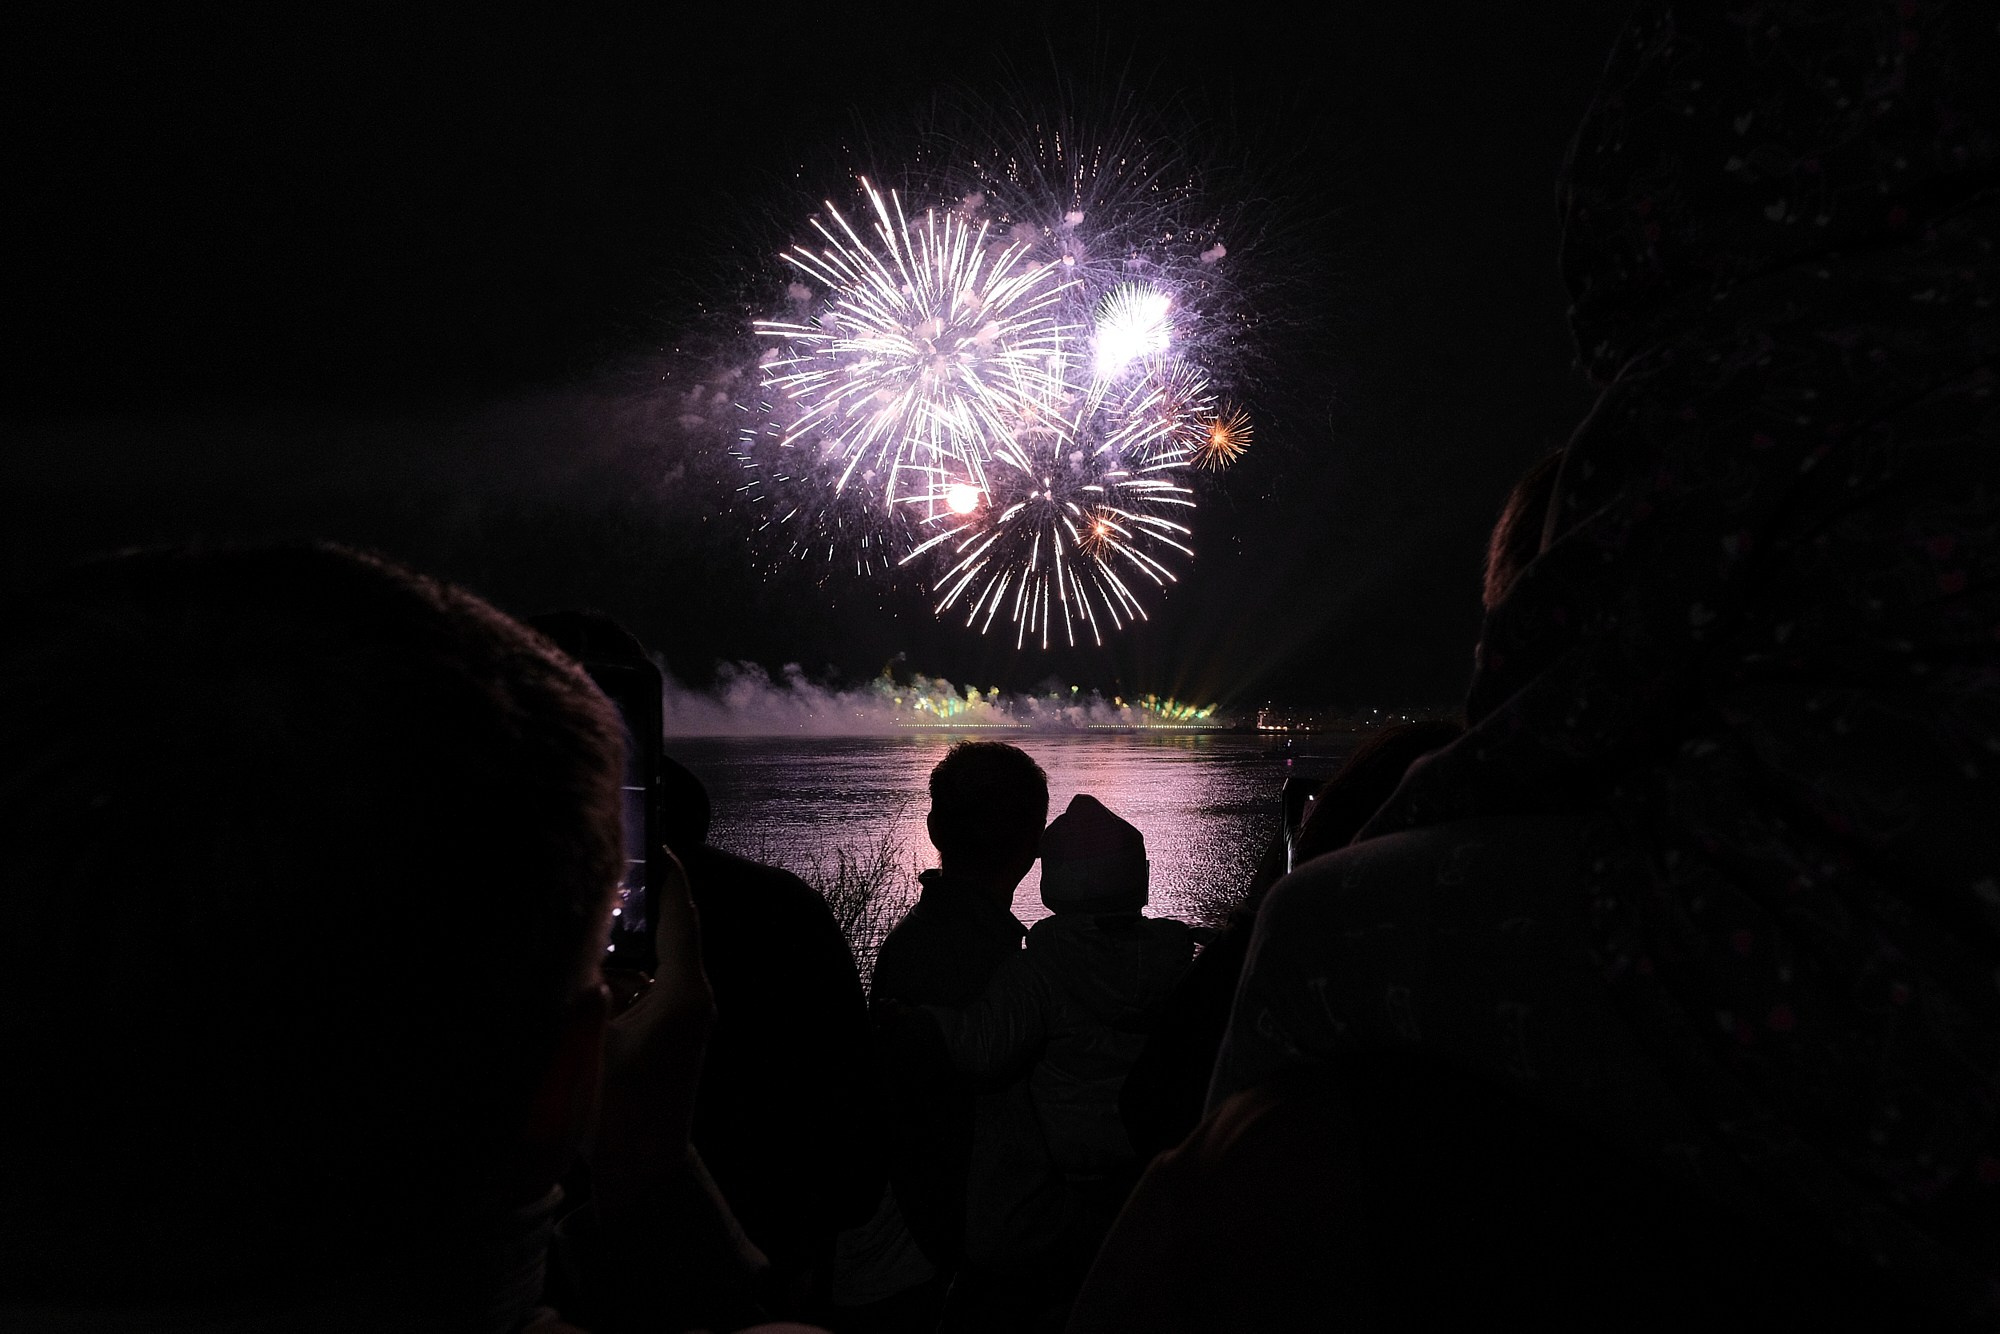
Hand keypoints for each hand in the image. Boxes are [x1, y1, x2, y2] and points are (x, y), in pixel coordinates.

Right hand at [592, 848, 713, 1192]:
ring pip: (651, 958)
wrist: (645, 1168)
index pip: (680, 915)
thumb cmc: (623, 1108)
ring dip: (622, 938)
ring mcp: (681, 1015)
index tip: (647, 840)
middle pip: (666, 931)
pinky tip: (582, 961)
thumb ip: (586, 985)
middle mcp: (691, 995)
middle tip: (599, 867)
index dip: (666, 874)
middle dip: (636, 901)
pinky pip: (644, 984)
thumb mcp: (595, 1038)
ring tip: (581, 908)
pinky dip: (619, 969)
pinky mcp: (665, 1031)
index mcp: (684, 989)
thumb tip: (572, 940)